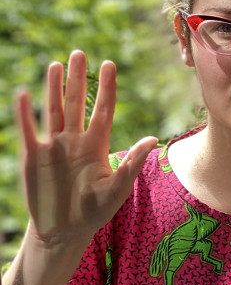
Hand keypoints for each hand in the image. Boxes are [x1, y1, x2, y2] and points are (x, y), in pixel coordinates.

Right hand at [17, 51, 157, 246]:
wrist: (63, 232)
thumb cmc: (93, 211)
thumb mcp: (117, 190)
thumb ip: (132, 164)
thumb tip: (153, 139)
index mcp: (97, 145)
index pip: (102, 110)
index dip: (106, 88)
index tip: (109, 64)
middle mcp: (75, 141)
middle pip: (76, 103)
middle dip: (77, 79)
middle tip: (78, 53)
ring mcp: (54, 147)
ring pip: (54, 111)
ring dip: (53, 88)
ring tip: (55, 64)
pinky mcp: (34, 157)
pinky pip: (29, 131)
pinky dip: (25, 113)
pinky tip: (24, 93)